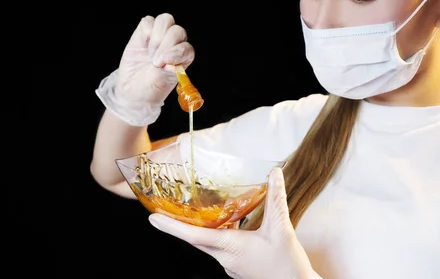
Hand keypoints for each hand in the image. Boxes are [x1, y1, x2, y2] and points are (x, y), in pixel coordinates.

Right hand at [117, 13, 193, 105]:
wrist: (132, 88)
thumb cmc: (150, 87)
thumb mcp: (160, 84)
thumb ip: (167, 73)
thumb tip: (172, 66)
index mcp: (183, 58)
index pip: (187, 48)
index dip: (177, 53)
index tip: (164, 62)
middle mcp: (174, 44)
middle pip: (177, 31)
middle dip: (165, 45)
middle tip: (154, 62)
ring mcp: (160, 36)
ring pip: (165, 20)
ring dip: (157, 36)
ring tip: (150, 52)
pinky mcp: (145, 32)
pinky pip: (148, 21)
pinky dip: (145, 32)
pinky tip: (142, 45)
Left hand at [148, 168, 320, 278]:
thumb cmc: (287, 263)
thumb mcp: (282, 228)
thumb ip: (276, 199)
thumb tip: (275, 173)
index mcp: (231, 247)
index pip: (194, 236)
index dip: (172, 227)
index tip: (153, 218)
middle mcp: (225, 258)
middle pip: (195, 239)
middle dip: (176, 226)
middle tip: (159, 212)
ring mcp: (230, 264)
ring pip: (207, 243)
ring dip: (196, 229)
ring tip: (187, 213)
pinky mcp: (237, 266)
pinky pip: (219, 247)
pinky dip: (214, 234)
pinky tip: (223, 223)